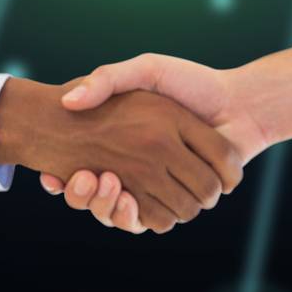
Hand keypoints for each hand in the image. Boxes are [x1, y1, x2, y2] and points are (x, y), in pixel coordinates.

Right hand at [0, 77, 242, 232]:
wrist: (241, 105)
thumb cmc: (192, 82)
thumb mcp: (146, 71)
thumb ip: (109, 79)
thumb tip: (68, 101)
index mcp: (126, 142)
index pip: (82, 169)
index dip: (67, 178)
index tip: (50, 175)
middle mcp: (138, 169)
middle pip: (94, 197)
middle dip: (82, 196)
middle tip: (79, 179)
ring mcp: (157, 187)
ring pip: (117, 213)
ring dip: (104, 207)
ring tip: (104, 182)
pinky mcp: (177, 201)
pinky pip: (148, 221)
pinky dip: (132, 217)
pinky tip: (125, 197)